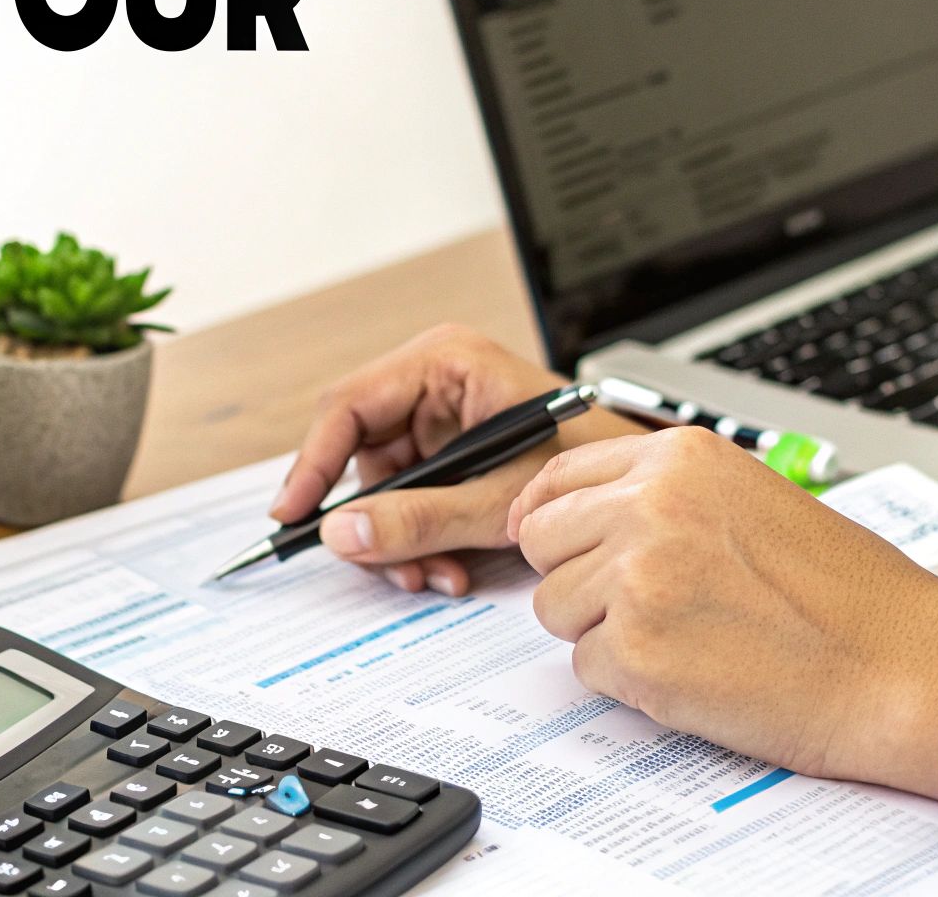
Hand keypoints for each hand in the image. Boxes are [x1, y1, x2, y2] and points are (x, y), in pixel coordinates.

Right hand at [269, 324, 642, 595]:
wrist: (643, 489)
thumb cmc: (596, 462)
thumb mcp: (498, 498)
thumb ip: (419, 518)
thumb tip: (342, 533)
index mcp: (445, 362)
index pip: (349, 406)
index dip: (313, 462)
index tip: (294, 513)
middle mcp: (435, 384)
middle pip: (359, 453)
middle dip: (370, 519)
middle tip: (378, 564)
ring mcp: (441, 421)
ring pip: (381, 487)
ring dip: (398, 541)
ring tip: (430, 575)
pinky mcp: (452, 455)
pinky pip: (410, 500)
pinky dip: (421, 540)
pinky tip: (446, 567)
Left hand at [507, 428, 937, 798]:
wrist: (904, 668)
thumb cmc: (846, 593)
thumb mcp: (748, 497)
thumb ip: (662, 493)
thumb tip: (569, 508)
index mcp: (678, 458)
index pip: (558, 476)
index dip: (551, 516)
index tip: (556, 542)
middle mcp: (649, 505)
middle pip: (540, 539)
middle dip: (577, 575)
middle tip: (643, 603)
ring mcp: (637, 578)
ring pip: (553, 607)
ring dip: (602, 631)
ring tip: (686, 635)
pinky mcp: (636, 652)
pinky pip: (585, 667)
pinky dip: (628, 680)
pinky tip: (695, 670)